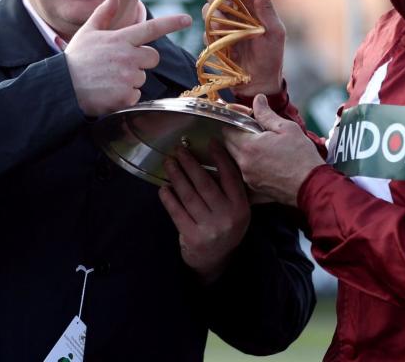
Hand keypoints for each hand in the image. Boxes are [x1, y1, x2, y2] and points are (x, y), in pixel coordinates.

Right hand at [66, 0, 190, 116]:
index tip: (188, 19)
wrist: (62, 87)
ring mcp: (128, 77)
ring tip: (108, 80)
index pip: (151, 28)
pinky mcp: (126, 96)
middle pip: (152, 58)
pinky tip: (109, 93)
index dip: (171, 23)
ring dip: (130, 80)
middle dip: (141, 61)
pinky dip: (125, 97)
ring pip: (142, 78)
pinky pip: (136, 96)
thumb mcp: (88, 32)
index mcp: (121, 39)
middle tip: (118, 66)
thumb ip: (104, 13)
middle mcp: (128, 56)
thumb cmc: (75, 59)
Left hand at [158, 143, 249, 283]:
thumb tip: (212, 158)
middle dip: (190, 164)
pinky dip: (168, 198)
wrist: (216, 262)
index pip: (230, 177)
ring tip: (169, 163)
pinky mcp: (192, 237)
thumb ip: (229, 190)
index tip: (210, 142)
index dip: (220, 158)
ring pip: (189, 196)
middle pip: (205, 184)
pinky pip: (177, 212)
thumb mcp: (236, 210)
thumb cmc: (225, 228)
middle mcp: (227, 217)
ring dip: (177, 176)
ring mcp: (209, 228)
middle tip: (179, 150)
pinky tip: (163, 187)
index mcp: (241, 207)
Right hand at [204, 0, 285, 96]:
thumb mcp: (274, 32)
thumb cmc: (271, 57)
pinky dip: (211, 34)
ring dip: (213, 13)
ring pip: (208, 9)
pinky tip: (222, 41)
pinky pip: (206, 31)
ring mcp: (224, 25)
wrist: (260, 82)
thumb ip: (267, 8)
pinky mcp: (215, 40)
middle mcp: (236, 11)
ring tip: (223, 23)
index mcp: (252, 4)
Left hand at [224, 94, 321, 206]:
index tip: (244, 121)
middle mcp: (243, 164)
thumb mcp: (287, 128)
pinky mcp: (254, 190)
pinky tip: (265, 165)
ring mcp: (247, 178)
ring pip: (237, 161)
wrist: (313, 186)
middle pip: (229, 146)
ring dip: (244, 153)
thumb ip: (267, 114)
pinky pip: (245, 175)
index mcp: (248, 146)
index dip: (234, 123)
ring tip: (263, 149)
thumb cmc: (302, 156)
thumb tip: (257, 100)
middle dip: (237, 137)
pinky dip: (250, 168)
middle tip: (254, 133)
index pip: (227, 131)